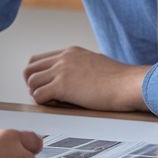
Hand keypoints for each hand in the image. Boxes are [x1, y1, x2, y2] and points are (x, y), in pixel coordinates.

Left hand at [23, 47, 148, 112]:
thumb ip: (80, 67)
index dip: (38, 75)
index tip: (45, 86)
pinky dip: (43, 103)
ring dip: (37, 94)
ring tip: (51, 102)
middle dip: (32, 84)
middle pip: (29, 68)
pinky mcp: (63, 86)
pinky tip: (56, 106)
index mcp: (70, 52)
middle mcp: (63, 58)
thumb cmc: (118, 80)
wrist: (128, 84)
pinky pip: (38, 96)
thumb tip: (74, 79)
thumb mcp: (95, 63)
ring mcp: (62, 70)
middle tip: (43, 95)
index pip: (39, 59)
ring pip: (31, 82)